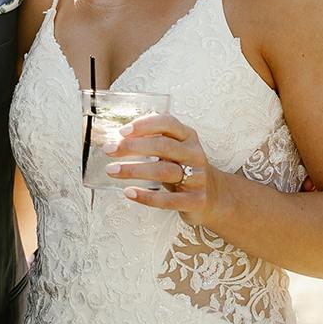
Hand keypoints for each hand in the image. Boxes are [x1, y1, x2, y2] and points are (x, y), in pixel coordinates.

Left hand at [105, 112, 221, 222]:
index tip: (122, 131)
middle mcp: (194, 154)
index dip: (144, 125)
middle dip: (132, 147)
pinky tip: (129, 192)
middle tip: (109, 150)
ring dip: (134, 170)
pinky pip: (168, 199)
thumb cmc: (184, 168)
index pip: (167, 123)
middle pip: (163, 146)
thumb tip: (120, 135)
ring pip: (163, 171)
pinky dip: (146, 197)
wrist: (214, 196)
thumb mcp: (175, 149)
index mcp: (188, 136)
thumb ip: (154, 139)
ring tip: (112, 170)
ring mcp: (197, 177)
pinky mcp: (194, 200)